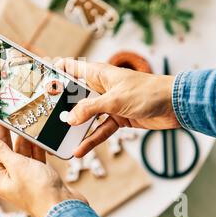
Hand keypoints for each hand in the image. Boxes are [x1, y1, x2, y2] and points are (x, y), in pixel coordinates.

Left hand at [0, 111, 85, 216]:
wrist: (65, 207)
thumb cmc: (39, 192)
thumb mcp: (16, 166)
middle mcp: (3, 174)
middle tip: (0, 108)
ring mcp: (20, 172)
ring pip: (15, 147)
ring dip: (18, 133)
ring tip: (17, 115)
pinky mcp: (35, 170)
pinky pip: (30, 151)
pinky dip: (32, 142)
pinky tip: (34, 130)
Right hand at [55, 58, 179, 157]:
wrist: (175, 105)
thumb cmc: (148, 92)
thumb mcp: (114, 100)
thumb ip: (90, 108)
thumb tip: (70, 118)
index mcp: (98, 73)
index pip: (71, 67)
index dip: (55, 70)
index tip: (40, 80)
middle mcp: (100, 87)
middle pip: (75, 95)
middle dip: (61, 104)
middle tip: (44, 114)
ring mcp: (108, 104)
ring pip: (86, 115)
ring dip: (75, 126)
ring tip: (59, 136)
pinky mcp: (117, 118)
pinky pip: (99, 129)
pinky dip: (91, 139)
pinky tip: (80, 149)